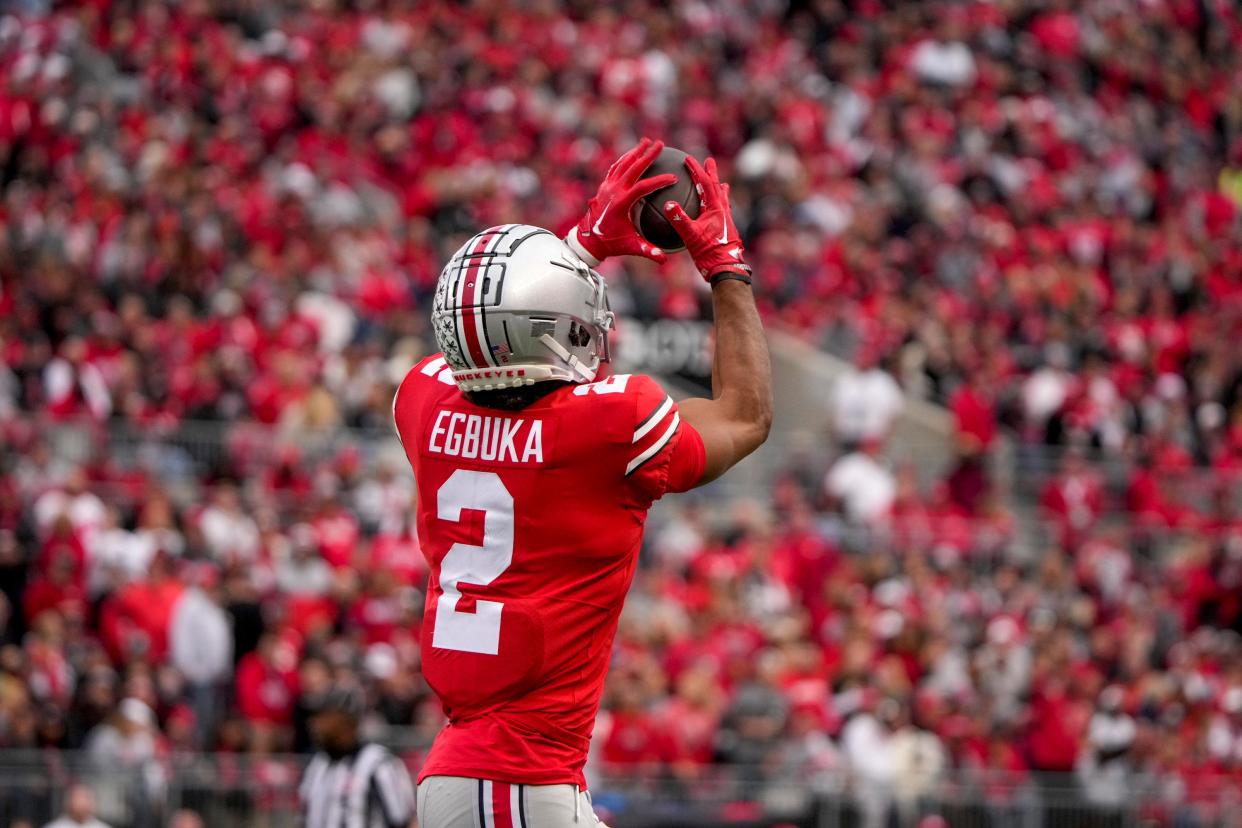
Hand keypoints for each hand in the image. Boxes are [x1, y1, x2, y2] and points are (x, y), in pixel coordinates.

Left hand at [565, 138, 677, 265]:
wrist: (589, 239)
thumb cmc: (611, 243)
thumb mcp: (630, 246)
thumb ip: (648, 251)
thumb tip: (664, 258)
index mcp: (621, 204)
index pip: (643, 187)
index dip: (659, 181)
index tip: (673, 178)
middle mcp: (613, 191)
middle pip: (632, 168)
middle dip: (647, 155)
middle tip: (660, 144)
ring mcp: (607, 186)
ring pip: (623, 164)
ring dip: (635, 152)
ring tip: (647, 142)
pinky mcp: (604, 186)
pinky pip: (615, 167)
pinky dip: (625, 158)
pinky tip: (633, 153)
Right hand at [663, 157, 750, 281]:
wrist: (725, 268)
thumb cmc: (709, 252)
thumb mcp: (691, 235)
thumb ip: (679, 219)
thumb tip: (668, 204)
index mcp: (715, 208)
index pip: (705, 183)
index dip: (696, 170)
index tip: (688, 159)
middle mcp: (723, 211)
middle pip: (716, 186)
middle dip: (711, 173)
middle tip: (709, 161)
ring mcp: (725, 220)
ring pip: (722, 198)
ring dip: (718, 187)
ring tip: (720, 182)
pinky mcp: (725, 229)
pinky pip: (722, 210)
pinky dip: (719, 204)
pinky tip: (718, 210)